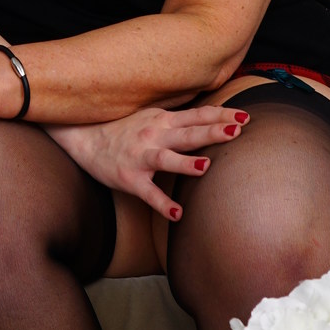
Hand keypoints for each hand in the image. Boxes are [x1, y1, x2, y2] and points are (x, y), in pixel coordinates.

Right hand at [47, 103, 247, 219]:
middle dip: (213, 132)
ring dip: (186, 163)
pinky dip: (162, 203)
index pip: (197, 116)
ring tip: (207, 167)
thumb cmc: (124, 130)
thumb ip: (179, 119)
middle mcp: (154, 135)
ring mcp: (141, 157)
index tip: (244, 117)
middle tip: (238, 130)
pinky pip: (148, 193)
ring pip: (167, 159)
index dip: (221, 116)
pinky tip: (177, 213)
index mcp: (163, 120)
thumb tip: (212, 118)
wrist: (85, 139)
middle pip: (188, 133)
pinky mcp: (130, 178)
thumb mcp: (152, 117)